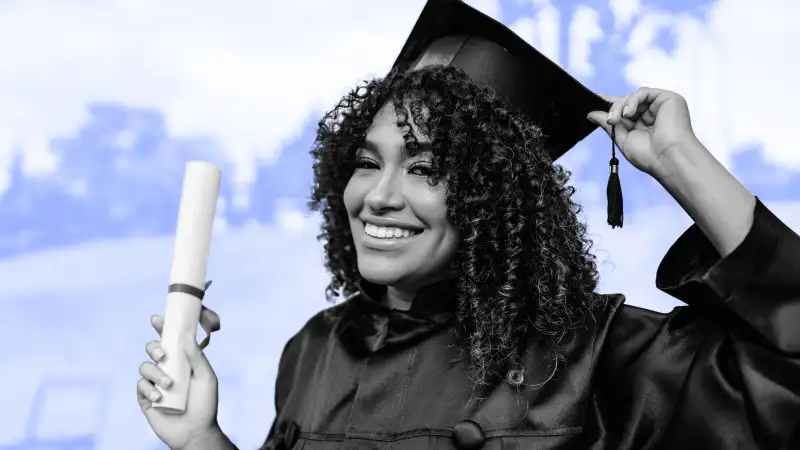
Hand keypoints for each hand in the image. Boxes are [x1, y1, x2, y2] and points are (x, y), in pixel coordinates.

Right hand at [137, 306, 221, 449]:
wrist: (196, 431)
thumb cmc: (205, 403)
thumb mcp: (206, 377)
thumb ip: (197, 357)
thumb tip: (186, 337)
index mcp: (182, 361)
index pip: (169, 340)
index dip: (162, 327)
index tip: (156, 319)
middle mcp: (167, 369)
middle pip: (152, 349)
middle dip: (154, 347)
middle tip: (163, 355)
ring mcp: (155, 383)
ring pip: (144, 367)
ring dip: (155, 373)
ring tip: (168, 385)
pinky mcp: (146, 398)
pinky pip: (140, 386)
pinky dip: (149, 389)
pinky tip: (159, 397)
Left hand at [587, 87, 699, 176]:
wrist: (669, 159)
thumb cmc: (649, 156)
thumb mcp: (622, 139)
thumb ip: (608, 124)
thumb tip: (591, 113)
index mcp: (643, 125)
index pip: (624, 110)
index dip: (609, 106)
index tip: (593, 101)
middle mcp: (652, 114)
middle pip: (626, 102)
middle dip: (613, 110)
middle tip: (609, 121)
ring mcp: (659, 105)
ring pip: (632, 97)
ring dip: (620, 107)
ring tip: (616, 120)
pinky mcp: (668, 98)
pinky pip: (643, 92)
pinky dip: (632, 101)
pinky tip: (628, 113)